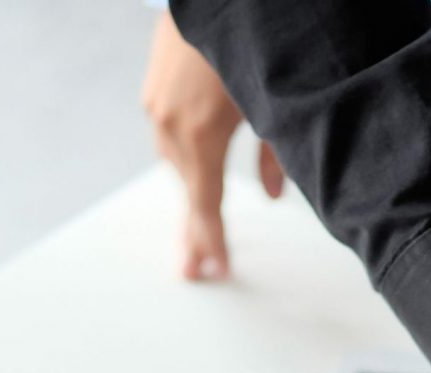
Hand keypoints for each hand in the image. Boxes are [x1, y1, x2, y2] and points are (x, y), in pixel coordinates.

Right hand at [140, 12, 284, 279]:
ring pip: (176, 161)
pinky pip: (169, 135)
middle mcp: (169, 121)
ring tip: (203, 229)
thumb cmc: (255, 44)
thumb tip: (273, 196)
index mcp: (200, 133)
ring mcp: (156, 101)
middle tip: (200, 268)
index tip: (215, 271)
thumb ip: (276, 154)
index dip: (212, 240)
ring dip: (191, 192)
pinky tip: (197, 173)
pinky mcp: (155, 84)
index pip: (206, 204)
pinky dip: (185, 160)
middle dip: (197, 228)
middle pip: (186, 189)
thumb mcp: (275, 105)